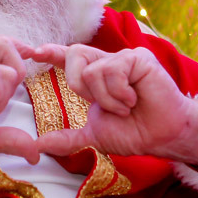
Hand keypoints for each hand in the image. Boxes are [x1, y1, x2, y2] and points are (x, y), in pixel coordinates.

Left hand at [25, 43, 197, 165]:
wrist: (163, 136)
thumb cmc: (135, 132)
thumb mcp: (95, 135)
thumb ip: (68, 138)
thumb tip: (39, 146)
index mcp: (96, 76)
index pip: (69, 58)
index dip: (52, 52)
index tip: (34, 51)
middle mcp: (107, 62)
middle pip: (74, 55)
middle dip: (79, 85)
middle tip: (101, 104)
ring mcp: (123, 58)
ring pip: (92, 71)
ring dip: (106, 99)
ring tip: (126, 107)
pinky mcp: (138, 58)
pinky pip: (112, 71)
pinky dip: (119, 93)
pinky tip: (134, 99)